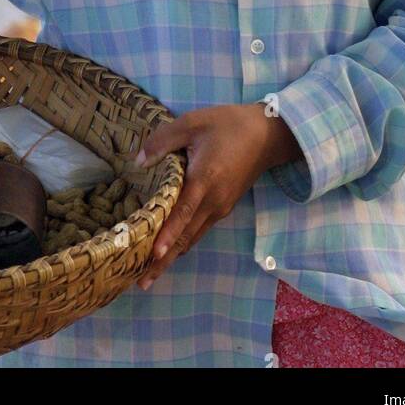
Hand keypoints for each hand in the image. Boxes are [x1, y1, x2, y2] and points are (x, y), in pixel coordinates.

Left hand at [128, 103, 301, 290]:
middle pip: (185, 236)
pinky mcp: (224, 207)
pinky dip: (183, 242)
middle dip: (164, 260)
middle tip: (142, 282)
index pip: (183, 213)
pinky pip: (200, 230)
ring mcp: (221, 207)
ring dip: (172, 255)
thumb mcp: (193, 122)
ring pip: (192, 237)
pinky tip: (171, 248)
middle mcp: (213, 201)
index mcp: (204, 180)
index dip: (168, 235)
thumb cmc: (228, 124)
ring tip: (151, 273)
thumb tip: (138, 161)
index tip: (154, 255)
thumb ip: (163, 141)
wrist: (266, 134)